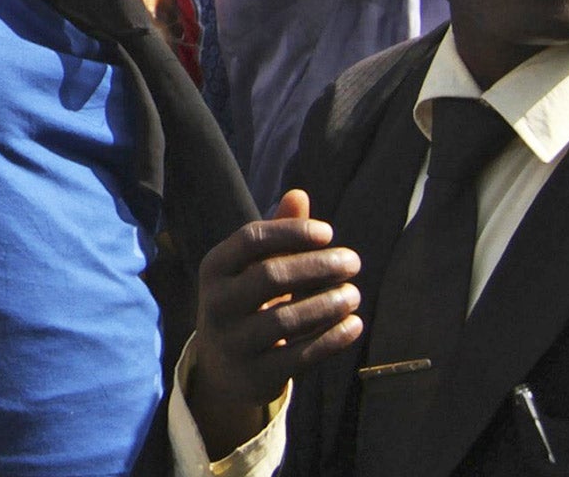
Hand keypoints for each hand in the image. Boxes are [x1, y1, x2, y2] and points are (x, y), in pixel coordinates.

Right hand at [189, 191, 362, 454]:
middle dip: (317, 266)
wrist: (222, 371)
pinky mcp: (256, 375)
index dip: (292, 232)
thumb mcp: (251, 269)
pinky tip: (354, 324)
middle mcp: (217, 303)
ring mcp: (233, 342)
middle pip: (270, 276)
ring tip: (354, 294)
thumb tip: (299, 194)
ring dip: (328, 304)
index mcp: (214, 267)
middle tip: (354, 262)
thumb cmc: (246, 303)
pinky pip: (299, 356)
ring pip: (285, 320)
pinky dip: (331, 339)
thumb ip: (277, 235)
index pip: (252, 239)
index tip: (330, 233)